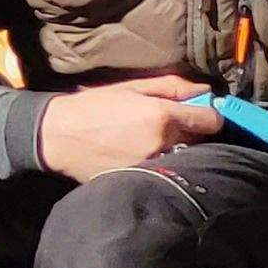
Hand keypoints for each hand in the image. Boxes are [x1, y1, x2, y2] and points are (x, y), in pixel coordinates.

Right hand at [32, 74, 227, 183]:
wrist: (56, 137)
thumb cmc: (91, 107)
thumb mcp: (130, 88)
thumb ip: (172, 86)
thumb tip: (204, 90)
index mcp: (162, 116)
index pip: (211, 120)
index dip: (208, 115)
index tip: (199, 114)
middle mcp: (162, 144)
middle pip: (201, 141)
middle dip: (194, 133)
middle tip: (174, 127)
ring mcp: (152, 167)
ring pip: (185, 158)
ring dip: (180, 151)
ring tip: (158, 144)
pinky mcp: (141, 181)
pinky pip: (166, 172)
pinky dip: (163, 165)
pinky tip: (145, 157)